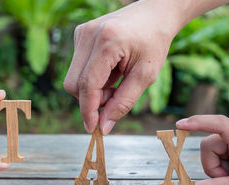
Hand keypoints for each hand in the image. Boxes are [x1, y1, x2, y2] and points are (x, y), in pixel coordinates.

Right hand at [64, 0, 228, 134]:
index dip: (88, 111)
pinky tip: (111, 71)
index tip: (94, 129)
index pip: (87, 85)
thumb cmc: (154, 42)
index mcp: (107, 43)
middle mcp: (88, 35)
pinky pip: (78, 68)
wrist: (155, 13)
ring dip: (94, 89)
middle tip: (115, 98)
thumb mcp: (145, 76)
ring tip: (117, 81)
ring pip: (74, 78)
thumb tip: (103, 126)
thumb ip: (123, 103)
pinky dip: (93, 78)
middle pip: (73, 84)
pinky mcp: (80, 35)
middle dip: (92, 100)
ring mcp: (82, 33)